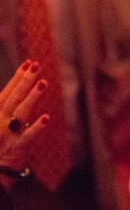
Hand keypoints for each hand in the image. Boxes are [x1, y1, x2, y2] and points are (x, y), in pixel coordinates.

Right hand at [0, 61, 49, 177]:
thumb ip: (8, 101)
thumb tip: (21, 78)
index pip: (7, 91)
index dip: (18, 77)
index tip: (28, 63)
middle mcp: (0, 120)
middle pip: (14, 97)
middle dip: (25, 81)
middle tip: (36, 66)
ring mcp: (8, 133)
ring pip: (21, 112)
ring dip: (32, 97)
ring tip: (43, 83)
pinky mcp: (16, 146)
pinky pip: (27, 136)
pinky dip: (36, 127)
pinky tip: (46, 117)